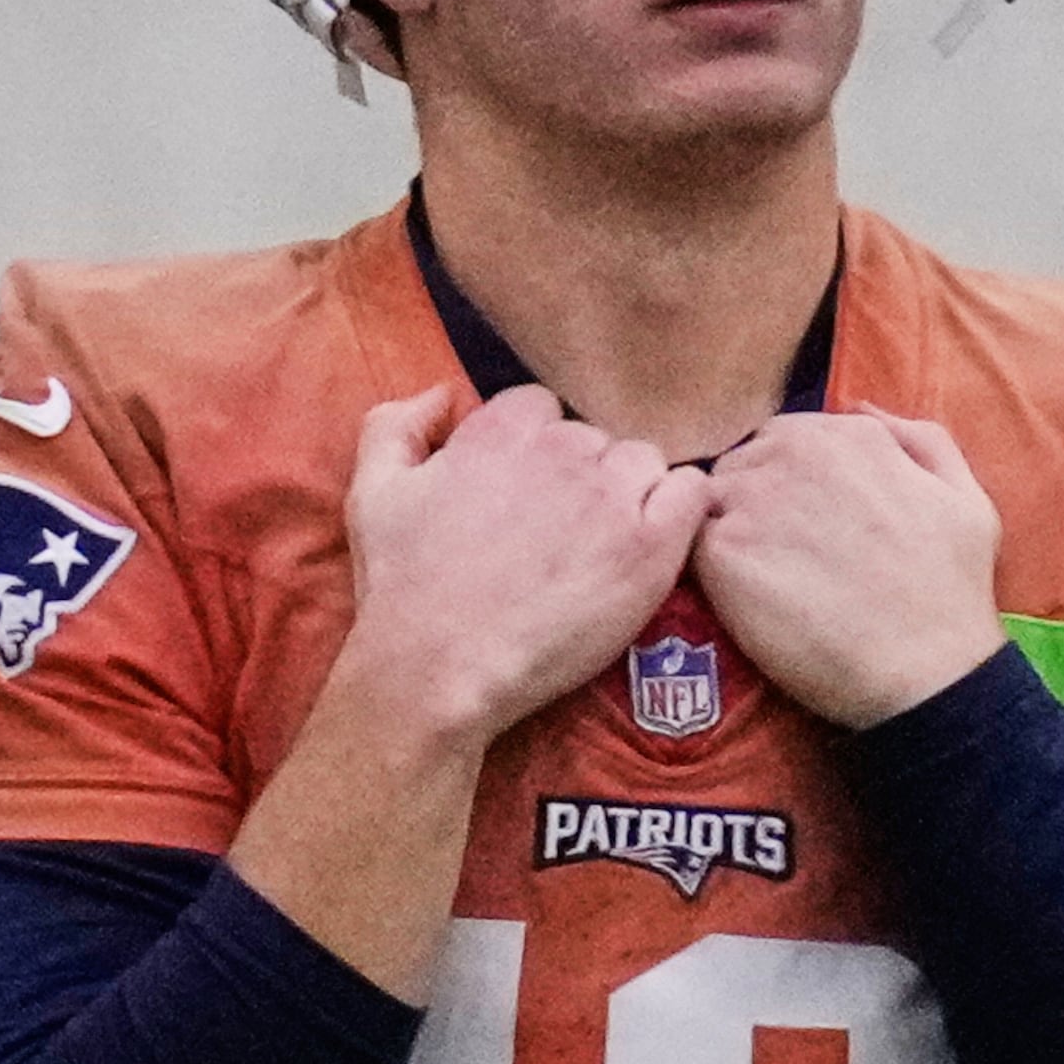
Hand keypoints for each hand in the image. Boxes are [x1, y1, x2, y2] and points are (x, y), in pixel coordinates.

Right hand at [340, 384, 711, 742]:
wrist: (439, 669)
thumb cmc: (401, 588)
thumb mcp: (371, 491)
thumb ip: (396, 423)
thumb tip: (444, 394)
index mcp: (502, 429)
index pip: (541, 408)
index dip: (532, 452)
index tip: (523, 494)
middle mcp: (562, 449)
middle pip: (594, 438)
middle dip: (580, 475)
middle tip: (557, 533)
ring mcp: (612, 496)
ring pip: (644, 463)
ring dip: (629, 492)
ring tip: (601, 546)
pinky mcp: (651, 546)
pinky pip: (692, 493)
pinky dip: (681, 507)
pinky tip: (652, 542)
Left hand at [692, 407, 1004, 728]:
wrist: (925, 670)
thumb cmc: (952, 590)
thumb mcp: (964, 496)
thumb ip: (918, 438)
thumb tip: (859, 409)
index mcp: (845, 432)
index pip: (783, 441)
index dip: (790, 486)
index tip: (807, 529)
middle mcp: (792, 451)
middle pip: (742, 466)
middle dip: (754, 504)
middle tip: (783, 560)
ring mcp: (751, 498)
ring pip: (711, 503)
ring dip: (727, 534)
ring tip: (764, 583)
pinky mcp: (720, 552)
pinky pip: (694, 546)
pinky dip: (711, 572)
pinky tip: (747, 604)